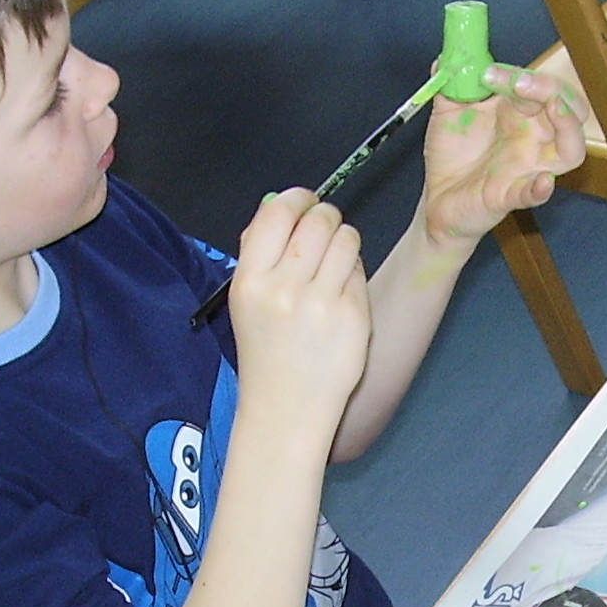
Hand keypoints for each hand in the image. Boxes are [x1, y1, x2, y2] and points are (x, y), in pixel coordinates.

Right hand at [229, 190, 370, 421]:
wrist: (286, 407)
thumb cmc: (267, 352)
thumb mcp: (247, 299)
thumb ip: (259, 248)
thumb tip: (278, 201)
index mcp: (251, 280)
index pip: (278, 213)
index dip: (298, 198)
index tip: (306, 202)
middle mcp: (285, 289)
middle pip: (318, 221)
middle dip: (326, 217)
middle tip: (325, 230)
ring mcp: (322, 303)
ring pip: (347, 239)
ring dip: (344, 241)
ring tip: (334, 262)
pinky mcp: (353, 316)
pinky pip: (360, 271)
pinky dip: (353, 273)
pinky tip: (341, 293)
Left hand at [419, 64, 587, 251]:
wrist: (437, 198)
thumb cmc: (453, 155)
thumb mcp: (448, 112)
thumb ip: (450, 83)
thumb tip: (446, 58)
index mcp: (520, 114)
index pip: (541, 86)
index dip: (521, 74)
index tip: (487, 72)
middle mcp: (532, 139)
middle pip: (569, 110)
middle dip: (551, 89)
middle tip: (519, 83)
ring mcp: (526, 168)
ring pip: (571, 150)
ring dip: (568, 126)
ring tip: (554, 108)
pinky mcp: (509, 196)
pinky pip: (534, 194)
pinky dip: (541, 188)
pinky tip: (543, 181)